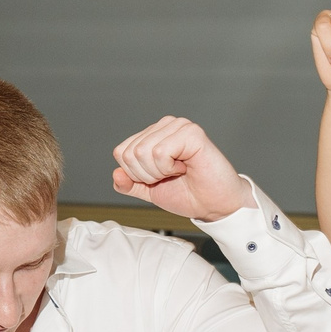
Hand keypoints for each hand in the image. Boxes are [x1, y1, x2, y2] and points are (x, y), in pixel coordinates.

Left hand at [110, 116, 249, 220]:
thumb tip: (115, 174)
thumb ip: (129, 183)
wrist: (215, 206)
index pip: (121, 152)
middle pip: (130, 153)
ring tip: (179, 171)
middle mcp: (165, 125)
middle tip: (171, 176)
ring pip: (143, 152)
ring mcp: (179, 126)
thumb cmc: (189, 194)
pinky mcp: (192, 132)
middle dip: (147, 175)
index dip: (135, 175)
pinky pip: (160, 152)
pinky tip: (186, 167)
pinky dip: (169, 168)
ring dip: (159, 172)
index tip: (159, 178)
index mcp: (153, 134)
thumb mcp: (149, 191)